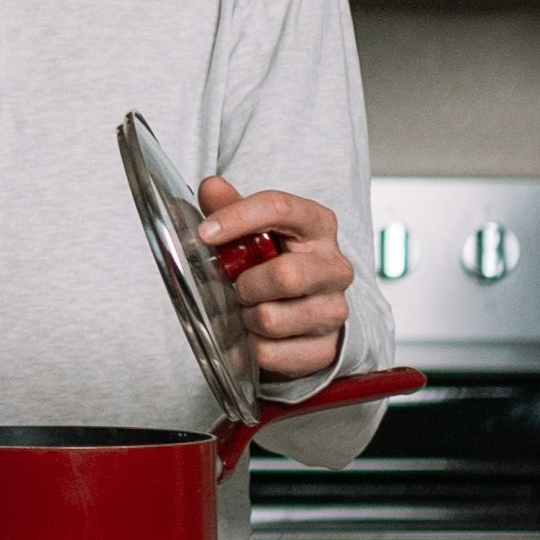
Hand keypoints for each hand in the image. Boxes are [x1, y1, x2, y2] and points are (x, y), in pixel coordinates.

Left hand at [199, 178, 362, 381]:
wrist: (306, 314)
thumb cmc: (275, 262)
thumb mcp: (253, 231)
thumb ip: (230, 206)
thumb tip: (211, 187)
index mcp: (318, 225)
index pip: (280, 207)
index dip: (237, 217)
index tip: (205, 233)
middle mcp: (335, 267)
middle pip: (285, 275)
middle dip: (246, 284)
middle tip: (237, 286)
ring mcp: (335, 310)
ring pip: (272, 319)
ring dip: (246, 318)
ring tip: (249, 310)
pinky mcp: (325, 349)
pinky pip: (269, 353)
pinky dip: (251, 346)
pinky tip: (258, 335)